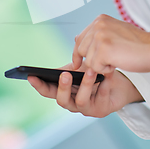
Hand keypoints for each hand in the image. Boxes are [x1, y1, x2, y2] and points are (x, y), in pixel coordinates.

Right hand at [28, 66, 142, 117]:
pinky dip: (103, 86)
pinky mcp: (101, 110)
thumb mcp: (85, 64)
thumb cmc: (97, 75)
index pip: (48, 90)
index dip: (38, 85)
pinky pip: (100, 99)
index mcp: (64, 91)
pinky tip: (106, 77)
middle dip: (62, 88)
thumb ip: (79, 55)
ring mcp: (86, 108)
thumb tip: (76, 39)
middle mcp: (72, 102)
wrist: (119, 85)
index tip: (30, 76)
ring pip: (81, 101)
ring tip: (90, 71)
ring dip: (85, 85)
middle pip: (61, 100)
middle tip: (65, 75)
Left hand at [72, 14, 149, 73]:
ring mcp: (100, 36)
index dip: (78, 53)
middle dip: (92, 60)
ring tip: (117, 59)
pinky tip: (118, 63)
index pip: (80, 38)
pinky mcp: (103, 49)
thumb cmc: (139, 45)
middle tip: (110, 60)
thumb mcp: (115, 33)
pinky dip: (106, 70)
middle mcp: (98, 24)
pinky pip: (95, 68)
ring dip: (101, 65)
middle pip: (81, 50)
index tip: (78, 63)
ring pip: (88, 61)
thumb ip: (98, 35)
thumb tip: (78, 40)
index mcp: (100, 19)